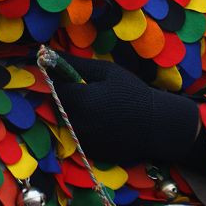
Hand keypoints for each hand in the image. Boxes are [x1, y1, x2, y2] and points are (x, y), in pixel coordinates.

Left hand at [46, 54, 200, 165]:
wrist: (157, 126)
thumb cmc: (133, 93)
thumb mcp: (107, 71)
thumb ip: (75, 63)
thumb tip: (48, 54)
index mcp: (80, 100)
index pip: (52, 88)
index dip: (55, 80)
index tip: (64, 75)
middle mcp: (77, 123)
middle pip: (56, 106)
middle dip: (63, 96)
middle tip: (84, 91)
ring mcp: (82, 140)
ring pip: (65, 122)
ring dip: (72, 112)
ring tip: (95, 107)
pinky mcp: (88, 152)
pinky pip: (76, 136)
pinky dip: (82, 127)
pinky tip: (101, 122)